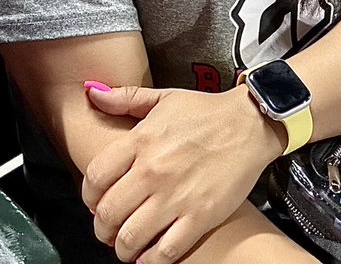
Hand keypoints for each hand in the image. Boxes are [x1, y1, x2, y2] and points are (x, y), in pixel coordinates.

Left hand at [82, 84, 282, 263]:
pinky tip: (149, 256)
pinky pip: (166, 250)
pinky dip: (151, 260)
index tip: (94, 202)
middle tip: (107, 230)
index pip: (94, 178)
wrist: (252, 124)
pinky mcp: (201, 216)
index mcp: (141, 140)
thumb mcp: (164, 97)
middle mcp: (154, 170)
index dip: (88, 197)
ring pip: (131, 237)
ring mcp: (177, 195)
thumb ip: (125, 98)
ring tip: (125, 246)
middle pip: (107, 213)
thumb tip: (92, 93)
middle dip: (102, 228)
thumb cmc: (208, 112)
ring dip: (121, 248)